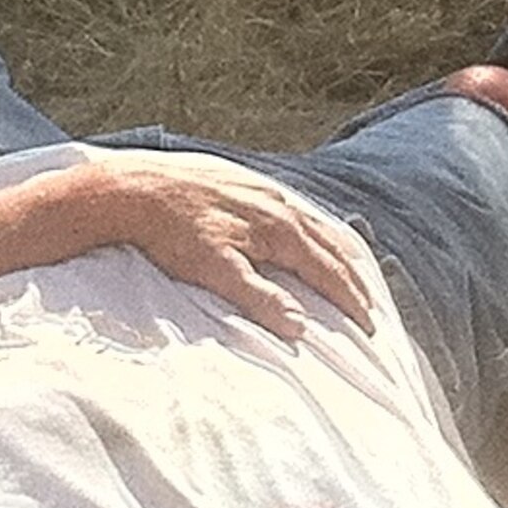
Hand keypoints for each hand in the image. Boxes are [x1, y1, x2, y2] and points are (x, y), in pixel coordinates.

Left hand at [92, 154, 377, 341]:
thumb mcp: (216, 271)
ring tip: (352, 272)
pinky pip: (295, 208)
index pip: (328, 272)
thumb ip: (259, 297)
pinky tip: (306, 231)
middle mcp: (281, 206)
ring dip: (338, 253)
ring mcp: (266, 190)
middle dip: (353, 281)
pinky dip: (313, 228)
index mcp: (279, 230)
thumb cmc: (173, 233)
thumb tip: (299, 326)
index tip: (368, 326)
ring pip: (315, 225)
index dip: (350, 301)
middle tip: (371, 309)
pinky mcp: (247, 181)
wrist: (136, 187)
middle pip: (331, 248)